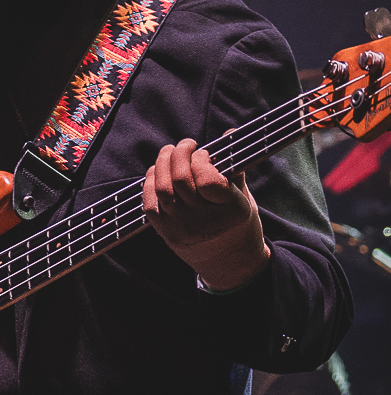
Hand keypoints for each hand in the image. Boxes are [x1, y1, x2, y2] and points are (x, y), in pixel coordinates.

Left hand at [142, 137, 269, 290]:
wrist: (229, 262)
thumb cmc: (238, 222)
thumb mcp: (244, 198)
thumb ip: (233, 167)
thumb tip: (229, 132)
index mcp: (232, 211)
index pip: (207, 180)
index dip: (201, 161)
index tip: (204, 152)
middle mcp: (205, 222)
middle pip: (180, 180)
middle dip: (179, 155)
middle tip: (185, 145)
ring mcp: (182, 229)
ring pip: (162, 190)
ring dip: (161, 165)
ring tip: (168, 153)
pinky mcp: (166, 234)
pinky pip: (150, 204)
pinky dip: (149, 184)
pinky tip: (156, 172)